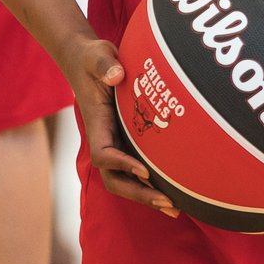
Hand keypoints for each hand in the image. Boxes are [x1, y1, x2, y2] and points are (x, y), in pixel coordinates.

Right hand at [59, 35, 177, 218]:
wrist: (87, 61)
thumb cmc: (93, 58)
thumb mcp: (97, 55)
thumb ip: (104, 64)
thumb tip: (116, 75)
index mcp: (97, 123)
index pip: (103, 154)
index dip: (121, 165)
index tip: (144, 169)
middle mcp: (105, 138)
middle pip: (115, 179)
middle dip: (138, 193)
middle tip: (167, 203)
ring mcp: (116, 142)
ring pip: (126, 179)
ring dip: (147, 195)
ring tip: (175, 208)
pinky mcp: (128, 140)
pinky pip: (138, 168)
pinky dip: (153, 182)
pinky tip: (176, 191)